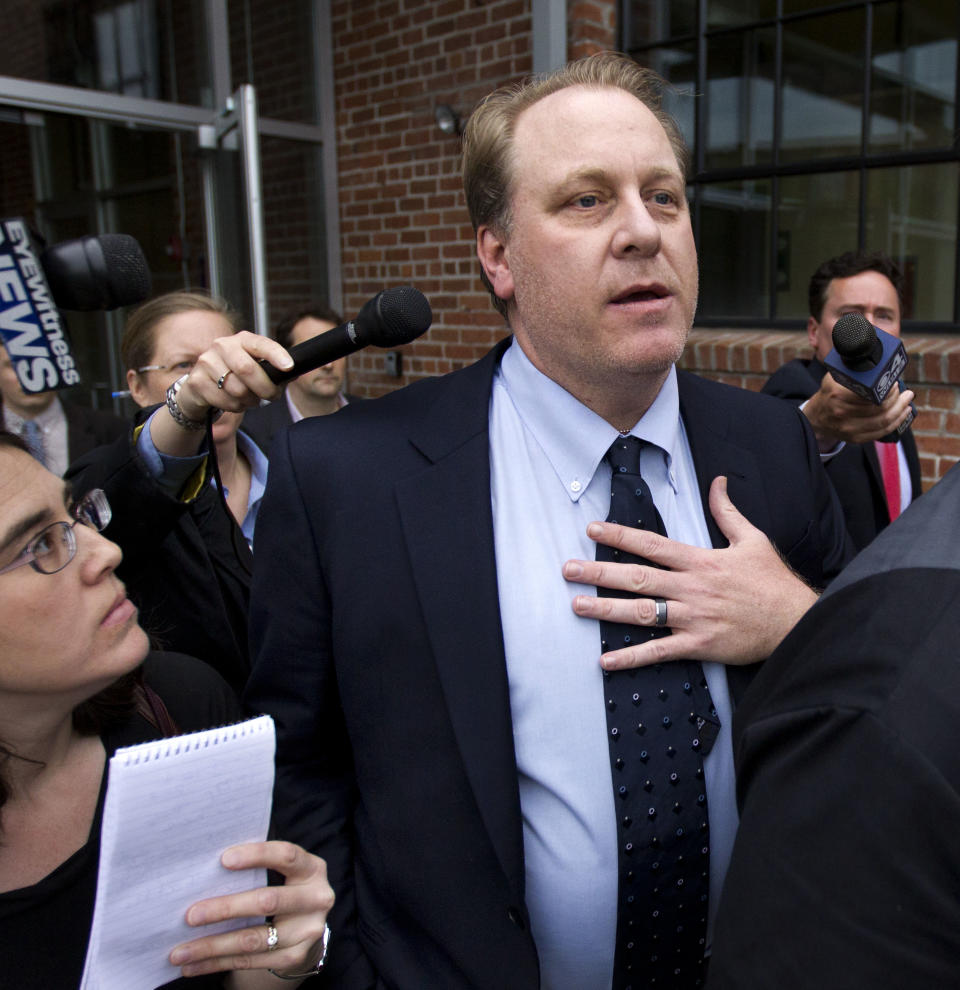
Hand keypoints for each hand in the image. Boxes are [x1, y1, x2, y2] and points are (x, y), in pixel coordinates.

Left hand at [169, 841, 333, 981]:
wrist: (307, 925)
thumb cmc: (283, 887)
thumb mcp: (282, 871)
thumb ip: (257, 865)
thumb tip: (205, 866)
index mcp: (312, 868)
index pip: (287, 856)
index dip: (257, 855)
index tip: (224, 859)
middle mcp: (317, 898)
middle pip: (268, 901)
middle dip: (225, 908)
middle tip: (190, 916)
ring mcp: (308, 931)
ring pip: (253, 939)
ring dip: (212, 945)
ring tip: (179, 952)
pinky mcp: (293, 957)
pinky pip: (249, 961)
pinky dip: (217, 963)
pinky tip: (193, 965)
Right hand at [175, 331, 292, 421]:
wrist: (200, 387)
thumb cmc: (234, 376)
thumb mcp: (254, 367)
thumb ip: (274, 370)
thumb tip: (295, 373)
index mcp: (241, 340)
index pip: (261, 344)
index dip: (276, 355)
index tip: (289, 366)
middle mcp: (222, 346)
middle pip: (248, 370)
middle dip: (265, 388)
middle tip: (271, 396)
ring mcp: (206, 362)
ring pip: (238, 390)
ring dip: (250, 400)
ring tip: (249, 398)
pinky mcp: (196, 381)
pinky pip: (225, 401)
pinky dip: (235, 407)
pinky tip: (233, 401)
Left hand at [561, 476, 818, 670]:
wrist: (798, 621)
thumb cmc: (773, 582)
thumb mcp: (752, 539)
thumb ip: (727, 512)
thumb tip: (718, 481)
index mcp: (700, 560)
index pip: (651, 545)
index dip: (620, 536)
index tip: (592, 530)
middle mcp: (692, 588)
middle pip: (637, 577)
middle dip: (599, 572)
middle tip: (568, 569)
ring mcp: (693, 617)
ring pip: (642, 612)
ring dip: (606, 610)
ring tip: (576, 605)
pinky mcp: (699, 645)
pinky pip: (659, 651)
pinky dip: (632, 657)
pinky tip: (606, 660)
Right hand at [802, 371, 913, 450]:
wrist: (816, 417)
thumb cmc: (829, 394)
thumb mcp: (834, 378)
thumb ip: (852, 371)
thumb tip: (874, 362)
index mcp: (838, 395)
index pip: (871, 394)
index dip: (887, 389)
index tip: (894, 382)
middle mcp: (842, 413)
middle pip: (880, 408)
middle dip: (897, 399)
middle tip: (905, 392)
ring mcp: (849, 428)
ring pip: (884, 421)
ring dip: (900, 410)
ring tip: (907, 401)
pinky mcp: (855, 438)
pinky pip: (881, 432)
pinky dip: (896, 423)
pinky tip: (903, 414)